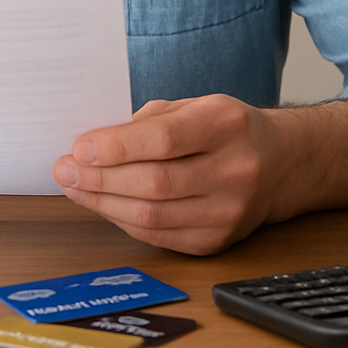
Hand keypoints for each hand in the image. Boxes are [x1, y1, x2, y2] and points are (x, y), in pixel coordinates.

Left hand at [51, 94, 288, 254]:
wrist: (281, 165)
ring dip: (104, 204)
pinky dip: (125, 222)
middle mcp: (235, 170)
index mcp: (227, 125)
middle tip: (65, 171)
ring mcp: (229, 212)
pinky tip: (105, 206)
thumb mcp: (195, 106)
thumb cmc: (228, 130)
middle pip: (155, 183)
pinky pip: (159, 237)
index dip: (117, 147)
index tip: (79, 148)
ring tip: (76, 189)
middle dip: (100, 179)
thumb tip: (93, 146)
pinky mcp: (218, 241)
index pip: (164, 140)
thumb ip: (147, 122)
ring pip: (153, 217)